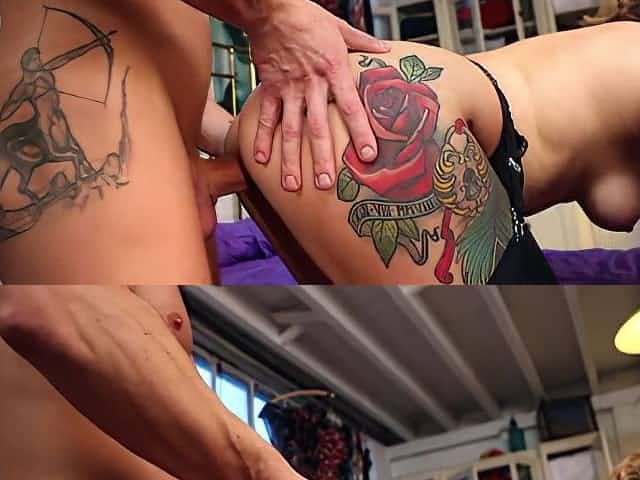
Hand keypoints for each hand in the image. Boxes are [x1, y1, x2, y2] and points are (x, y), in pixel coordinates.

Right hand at [248, 0, 388, 191]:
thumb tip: (384, 52)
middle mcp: (311, 84)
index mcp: (333, 70)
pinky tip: (261, 161)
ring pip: (290, 130)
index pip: (351, 107)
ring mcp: (288, 88)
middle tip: (327, 183)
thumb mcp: (339, 27)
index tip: (368, 156)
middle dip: (322, 158)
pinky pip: (266, 117)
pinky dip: (263, 139)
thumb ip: (362, 43)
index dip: (360, 132)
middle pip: (318, 127)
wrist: (271, 7)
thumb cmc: (307, 16)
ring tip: (293, 185)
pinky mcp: (269, 87)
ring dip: (291, 160)